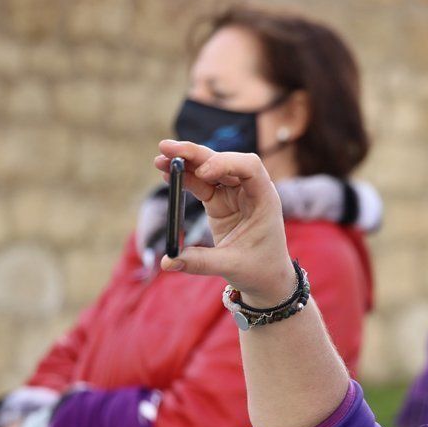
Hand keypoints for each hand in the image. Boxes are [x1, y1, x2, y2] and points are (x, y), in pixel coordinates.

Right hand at [154, 140, 294, 306]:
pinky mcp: (220, 202)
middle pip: (225, 162)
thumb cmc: (260, 269)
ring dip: (186, 162)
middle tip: (167, 148)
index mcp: (265, 199)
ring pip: (210, 169)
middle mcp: (251, 191)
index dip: (226, 163)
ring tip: (160, 158)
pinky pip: (201, 184)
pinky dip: (184, 178)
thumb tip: (167, 263)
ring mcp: (235, 194)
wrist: (267, 278)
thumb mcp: (232, 266)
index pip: (250, 167)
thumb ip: (200, 262)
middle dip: (197, 154)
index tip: (203, 172)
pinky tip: (165, 173)